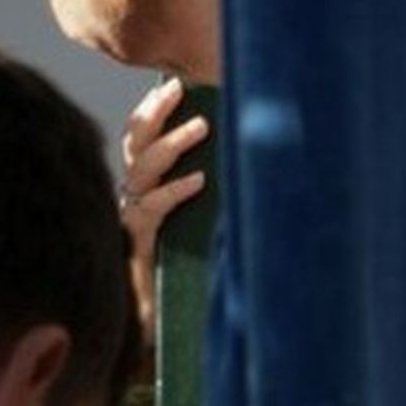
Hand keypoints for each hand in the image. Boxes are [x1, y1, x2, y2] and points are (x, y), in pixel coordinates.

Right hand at [118, 76, 209, 344]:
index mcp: (150, 182)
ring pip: (141, 168)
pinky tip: (199, 181)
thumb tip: (272, 153)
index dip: (155, 109)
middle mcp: (135, 195)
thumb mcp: (213, 218)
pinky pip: (149, 208)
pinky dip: (173, 191)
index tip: (177, 80)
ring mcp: (132, 218)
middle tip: (178, 86)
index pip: (143, 136)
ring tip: (201, 126)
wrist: (162, 324)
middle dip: (154, 111)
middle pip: (135, 142)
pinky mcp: (137, 243)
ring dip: (171, 143)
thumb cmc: (193, 266)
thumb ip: (229, 189)